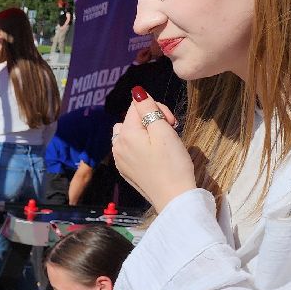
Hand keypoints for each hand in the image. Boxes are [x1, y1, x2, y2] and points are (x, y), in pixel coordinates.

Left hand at [110, 90, 194, 211]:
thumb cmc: (172, 164)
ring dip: (145, 132)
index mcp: (125, 134)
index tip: (172, 122)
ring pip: (129, 133)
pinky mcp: (125, 170)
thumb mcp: (164, 132)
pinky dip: (141, 146)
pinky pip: (129, 149)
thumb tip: (136, 91)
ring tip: (162, 143)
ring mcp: (119, 159)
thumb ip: (149, 109)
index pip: (137, 105)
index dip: (157, 108)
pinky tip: (155, 156)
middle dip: (151, 120)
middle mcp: (116, 145)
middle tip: (171, 132)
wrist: (174, 198)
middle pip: (131, 119)